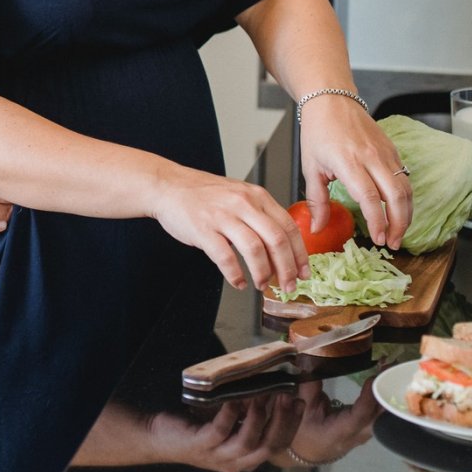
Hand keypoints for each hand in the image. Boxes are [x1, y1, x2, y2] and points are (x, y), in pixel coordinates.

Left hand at [144, 392, 303, 471]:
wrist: (160, 437)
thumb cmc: (197, 427)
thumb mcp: (228, 423)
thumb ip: (248, 415)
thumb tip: (270, 389)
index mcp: (246, 458)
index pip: (277, 446)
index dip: (291, 426)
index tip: (299, 402)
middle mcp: (236, 462)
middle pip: (268, 447)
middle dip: (281, 421)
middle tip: (287, 397)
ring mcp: (217, 455)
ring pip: (247, 442)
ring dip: (258, 417)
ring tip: (263, 396)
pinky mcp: (200, 445)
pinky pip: (220, 431)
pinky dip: (229, 414)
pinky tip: (234, 399)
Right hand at [150, 168, 307, 291]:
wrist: (167, 186)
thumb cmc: (202, 194)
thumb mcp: (239, 195)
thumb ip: (259, 214)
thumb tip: (282, 246)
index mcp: (256, 196)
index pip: (289, 227)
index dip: (300, 254)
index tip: (303, 271)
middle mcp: (242, 203)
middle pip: (276, 240)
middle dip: (287, 269)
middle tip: (287, 285)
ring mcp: (222, 216)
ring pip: (254, 250)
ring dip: (262, 273)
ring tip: (261, 284)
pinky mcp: (203, 229)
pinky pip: (225, 257)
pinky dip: (235, 274)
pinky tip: (238, 281)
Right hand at [279, 377, 381, 466]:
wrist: (309, 451)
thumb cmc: (303, 430)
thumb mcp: (302, 408)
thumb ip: (310, 386)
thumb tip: (312, 361)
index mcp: (339, 432)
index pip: (360, 416)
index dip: (368, 398)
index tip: (372, 378)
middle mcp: (357, 435)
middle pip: (380, 417)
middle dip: (387, 394)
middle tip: (389, 369)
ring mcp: (365, 433)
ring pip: (384, 417)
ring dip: (389, 394)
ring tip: (389, 371)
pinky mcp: (368, 429)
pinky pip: (382, 416)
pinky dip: (386, 399)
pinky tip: (387, 382)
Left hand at [298, 96, 412, 248]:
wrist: (331, 101)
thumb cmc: (318, 132)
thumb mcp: (310, 168)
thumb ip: (316, 201)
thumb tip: (317, 228)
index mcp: (348, 161)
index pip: (370, 197)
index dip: (377, 221)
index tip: (378, 239)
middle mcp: (371, 157)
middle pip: (396, 195)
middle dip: (399, 224)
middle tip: (392, 243)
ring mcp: (385, 152)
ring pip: (406, 188)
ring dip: (406, 214)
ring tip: (397, 233)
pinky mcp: (393, 150)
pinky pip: (405, 178)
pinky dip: (405, 198)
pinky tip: (398, 212)